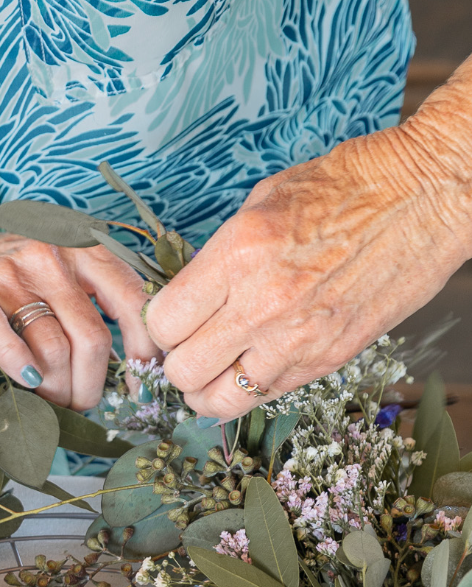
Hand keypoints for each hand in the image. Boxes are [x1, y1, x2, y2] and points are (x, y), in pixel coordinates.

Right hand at [0, 207, 158, 411]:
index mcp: (84, 249)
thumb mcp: (64, 274)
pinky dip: (20, 369)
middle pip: (91, 337)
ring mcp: (11, 273)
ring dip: (56, 389)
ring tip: (52, 401)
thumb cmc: (13, 277)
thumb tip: (139, 362)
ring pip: (53, 348)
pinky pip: (7, 341)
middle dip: (91, 384)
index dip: (142, 350)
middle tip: (81, 404)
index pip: (132, 301)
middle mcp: (51, 256)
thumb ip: (99, 303)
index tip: (138, 386)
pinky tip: (28, 382)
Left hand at [145, 110, 471, 420]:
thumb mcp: (263, 202)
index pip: (163, 322)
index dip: (160, 326)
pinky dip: (247, 391)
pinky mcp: (327, 359)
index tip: (171, 319)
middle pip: (182, 370)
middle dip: (176, 362)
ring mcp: (296, 338)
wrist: (426, 195)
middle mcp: (262, 304)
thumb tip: (186, 294)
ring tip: (214, 369)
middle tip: (188, 347)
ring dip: (206, 389)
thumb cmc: (347, 186)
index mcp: (238, 254)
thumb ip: (219, 256)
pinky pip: (264, 397)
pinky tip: (250, 368)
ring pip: (217, 400)